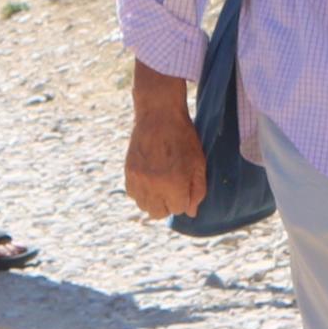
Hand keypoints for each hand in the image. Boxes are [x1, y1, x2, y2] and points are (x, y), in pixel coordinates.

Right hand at [124, 63, 205, 219]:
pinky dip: (141, 192)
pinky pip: (133, 194)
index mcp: (175, 183)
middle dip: (168, 205)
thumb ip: (197, 191)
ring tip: (161, 185)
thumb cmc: (184, 138)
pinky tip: (149, 180)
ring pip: (144, 206)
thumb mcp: (199, 163)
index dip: (184, 200)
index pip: (178, 210)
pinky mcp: (128, 172)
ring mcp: (138, 179)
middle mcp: (154, 185)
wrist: (159, 115)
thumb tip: (190, 212)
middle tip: (173, 189)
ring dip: (154, 201)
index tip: (185, 186)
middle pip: (159, 213)